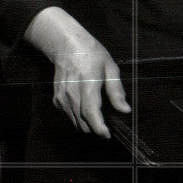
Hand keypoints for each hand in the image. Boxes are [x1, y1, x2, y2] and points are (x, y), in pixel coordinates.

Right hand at [24, 7, 130, 137]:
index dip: (99, 127)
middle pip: (83, 121)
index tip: (107, 135)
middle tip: (108, 125)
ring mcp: (62, 97)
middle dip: (96, 128)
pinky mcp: (57, 100)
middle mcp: (72, 93)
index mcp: (88, 83)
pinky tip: (86, 107)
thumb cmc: (92, 54)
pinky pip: (69, 116)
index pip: (91, 112)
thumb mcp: (110, 67)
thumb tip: (125, 109)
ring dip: (88, 124)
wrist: (67, 46)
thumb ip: (117, 90)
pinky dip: (79, 117)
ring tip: (99, 117)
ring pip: (75, 121)